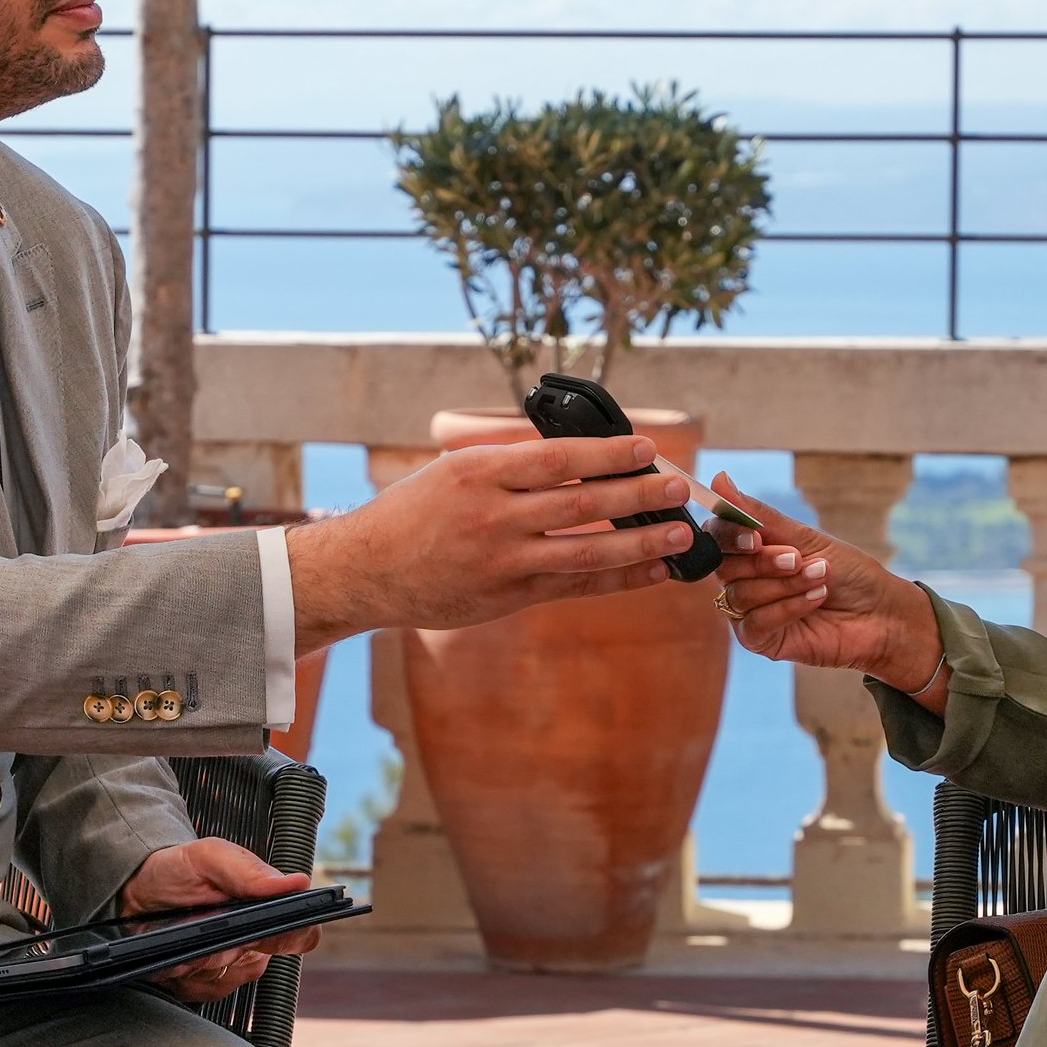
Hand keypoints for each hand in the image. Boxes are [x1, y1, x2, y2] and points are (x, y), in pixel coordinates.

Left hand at [117, 837, 315, 1003]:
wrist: (138, 890)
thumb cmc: (177, 870)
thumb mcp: (209, 857)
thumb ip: (248, 870)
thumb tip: (295, 883)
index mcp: (267, 909)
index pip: (301, 934)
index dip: (290, 937)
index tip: (260, 932)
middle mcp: (255, 941)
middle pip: (253, 963)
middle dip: (221, 947)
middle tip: (198, 925)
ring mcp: (230, 965)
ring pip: (225, 981)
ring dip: (197, 961)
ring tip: (180, 936)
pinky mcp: (205, 984)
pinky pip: (201, 993)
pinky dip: (181, 975)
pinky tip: (172, 954)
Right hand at [285, 435, 702, 647]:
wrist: (366, 570)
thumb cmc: (412, 513)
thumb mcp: (451, 470)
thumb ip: (509, 462)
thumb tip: (575, 450)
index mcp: (480, 472)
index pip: (559, 458)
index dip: (609, 454)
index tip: (648, 449)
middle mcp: (493, 516)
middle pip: (582, 503)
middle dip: (639, 496)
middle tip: (680, 488)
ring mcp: (502, 561)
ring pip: (586, 551)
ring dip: (640, 544)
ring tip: (679, 534)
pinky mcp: (507, 597)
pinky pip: (574, 587)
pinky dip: (618, 580)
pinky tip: (651, 572)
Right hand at [702, 470, 946, 706]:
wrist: (883, 613)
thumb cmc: (849, 572)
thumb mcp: (806, 538)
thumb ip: (760, 515)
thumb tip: (719, 479)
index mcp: (753, 550)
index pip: (717, 537)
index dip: (729, 536)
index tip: (756, 537)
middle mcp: (746, 580)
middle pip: (725, 568)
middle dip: (764, 562)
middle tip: (799, 558)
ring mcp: (752, 612)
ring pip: (741, 596)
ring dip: (784, 585)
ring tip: (820, 578)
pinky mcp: (762, 641)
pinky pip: (755, 624)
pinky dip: (787, 608)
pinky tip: (815, 600)